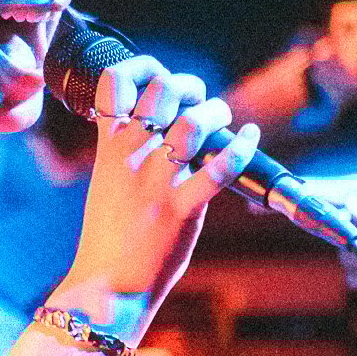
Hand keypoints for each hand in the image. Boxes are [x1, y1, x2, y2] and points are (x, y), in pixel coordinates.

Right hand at [66, 57, 260, 316]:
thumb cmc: (110, 238)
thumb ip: (126, 153)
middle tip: (197, 101)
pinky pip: (219, 168)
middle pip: (162, 92)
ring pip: (192, 124)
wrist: (107, 286)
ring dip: (215, 113)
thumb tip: (160, 127)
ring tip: (222, 120)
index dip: (140, 69)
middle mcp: (131, 158)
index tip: (157, 82)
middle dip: (187, 87)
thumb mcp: (107, 185)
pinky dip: (242, 146)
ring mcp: (156, 183)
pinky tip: (249, 136)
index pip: (114, 83)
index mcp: (109, 148)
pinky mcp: (181, 209)